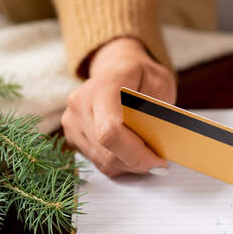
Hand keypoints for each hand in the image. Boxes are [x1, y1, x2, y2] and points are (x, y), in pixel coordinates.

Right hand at [61, 37, 176, 176]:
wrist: (115, 68)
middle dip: (138, 163)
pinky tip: (132, 153)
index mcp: (103, 87)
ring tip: (147, 155)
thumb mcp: (160, 82)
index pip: (111, 131)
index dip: (136, 154)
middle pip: (108, 152)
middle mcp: (80, 104)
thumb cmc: (141, 76)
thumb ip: (158, 111)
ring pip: (104, 162)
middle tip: (159, 162)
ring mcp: (72, 122)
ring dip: (131, 165)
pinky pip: (99, 163)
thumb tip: (159, 143)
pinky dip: (120, 164)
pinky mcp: (72, 136)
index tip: (159, 162)